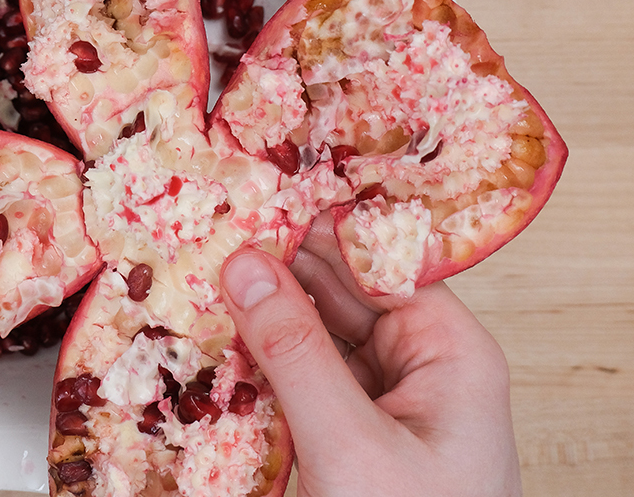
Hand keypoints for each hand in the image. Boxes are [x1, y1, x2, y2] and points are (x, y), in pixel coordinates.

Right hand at [220, 215, 521, 496]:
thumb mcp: (349, 444)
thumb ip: (294, 350)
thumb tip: (245, 267)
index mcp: (449, 353)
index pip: (376, 262)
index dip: (313, 229)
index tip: (249, 201)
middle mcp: (419, 371)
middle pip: (338, 295)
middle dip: (274, 271)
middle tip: (205, 239)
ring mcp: (380, 408)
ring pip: (311, 338)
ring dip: (258, 320)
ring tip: (197, 286)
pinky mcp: (345, 440)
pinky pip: (297, 383)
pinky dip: (257, 368)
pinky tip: (214, 350)